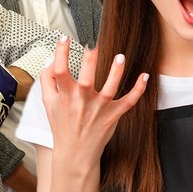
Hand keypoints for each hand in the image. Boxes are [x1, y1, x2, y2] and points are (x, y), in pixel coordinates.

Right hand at [40, 36, 147, 166]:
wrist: (75, 153)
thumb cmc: (62, 125)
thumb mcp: (48, 103)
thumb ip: (47, 80)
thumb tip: (51, 59)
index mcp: (65, 96)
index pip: (60, 71)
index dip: (61, 53)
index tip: (64, 39)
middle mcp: (82, 101)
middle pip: (86, 78)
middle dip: (90, 61)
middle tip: (94, 46)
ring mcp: (99, 109)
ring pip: (110, 88)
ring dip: (116, 72)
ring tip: (120, 56)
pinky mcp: (113, 115)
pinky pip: (129, 101)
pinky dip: (138, 89)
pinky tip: (144, 76)